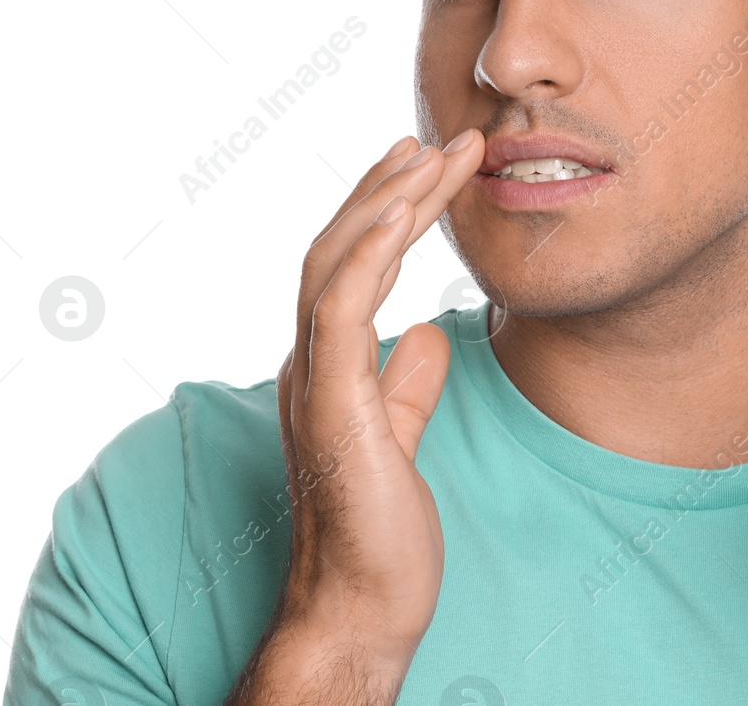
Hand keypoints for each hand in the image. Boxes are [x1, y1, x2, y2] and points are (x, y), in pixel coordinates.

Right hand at [270, 129, 484, 658]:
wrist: (361, 608)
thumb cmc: (381, 534)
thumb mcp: (401, 438)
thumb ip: (407, 385)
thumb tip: (432, 335)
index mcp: (327, 367)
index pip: (351, 268)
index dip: (386, 212)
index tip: (428, 167)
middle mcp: (310, 363)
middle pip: (338, 249)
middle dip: (388, 188)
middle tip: (437, 139)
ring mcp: (314, 381)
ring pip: (333, 263)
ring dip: (383, 200)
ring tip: (431, 153)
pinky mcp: (331, 404)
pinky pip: (341, 309)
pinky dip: (367, 250)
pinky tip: (402, 207)